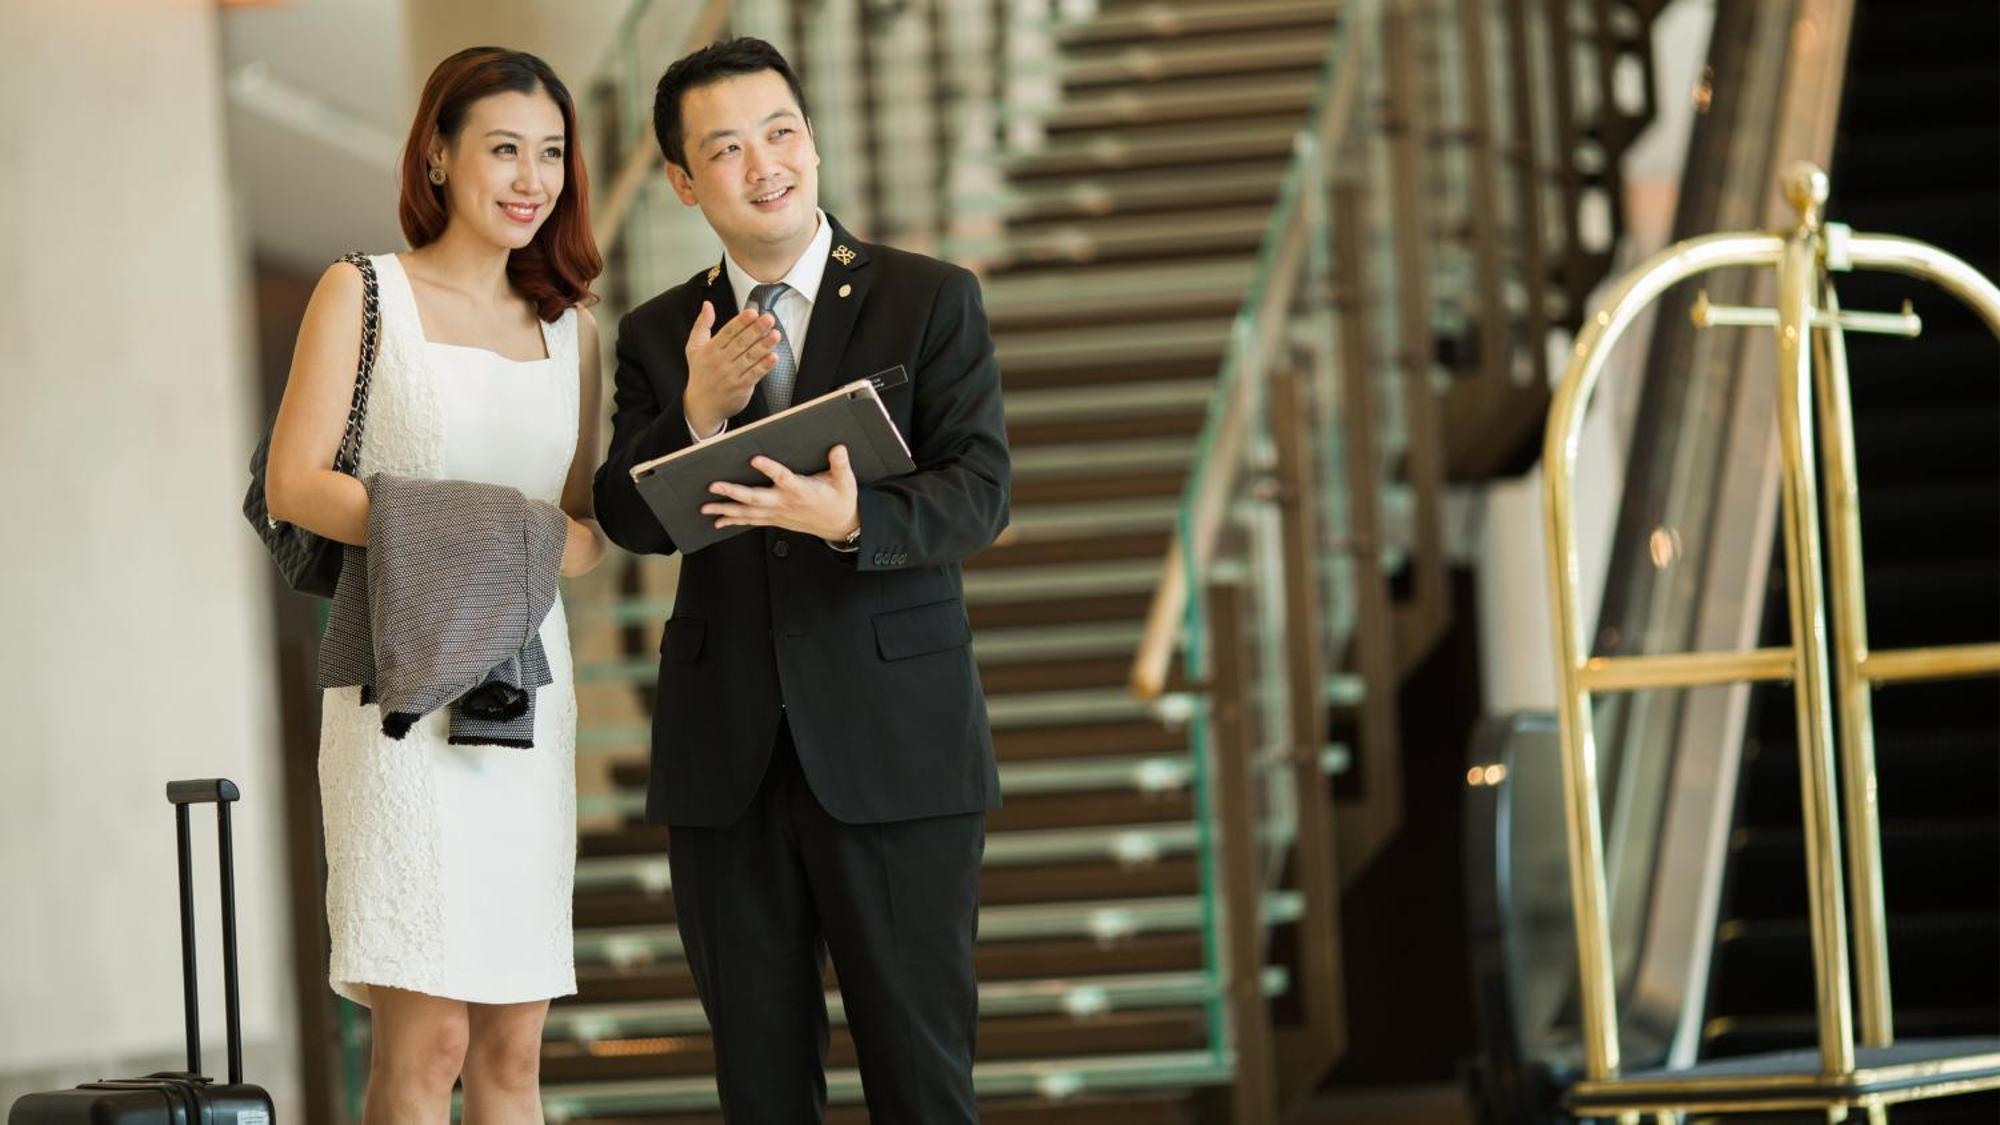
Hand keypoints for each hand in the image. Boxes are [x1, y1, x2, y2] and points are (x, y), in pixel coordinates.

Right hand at [683, 300, 781, 434]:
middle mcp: (721, 361)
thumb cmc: (700, 373)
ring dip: (764, 345)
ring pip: (750, 357)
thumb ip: (702, 325)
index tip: (752, 313)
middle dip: (756, 330)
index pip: (728, 332)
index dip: (741, 322)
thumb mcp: (694, 347)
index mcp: (710, 350)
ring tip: (776, 335)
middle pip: (741, 343)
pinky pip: (754, 374)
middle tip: (768, 319)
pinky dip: (764, 366)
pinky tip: (773, 357)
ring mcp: (731, 375)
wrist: (701, 405)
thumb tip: (707, 305)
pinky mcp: (741, 387)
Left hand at [702, 445, 860, 540]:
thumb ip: (841, 465)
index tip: (755, 459)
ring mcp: (778, 514)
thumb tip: (838, 448)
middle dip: (734, 492)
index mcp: (801, 490)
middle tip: (715, 486)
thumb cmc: (841, 500)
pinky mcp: (776, 519)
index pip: (783, 477)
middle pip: (756, 498)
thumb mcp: (845, 482)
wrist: (840, 525)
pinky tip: (718, 521)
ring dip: (726, 509)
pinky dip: (734, 521)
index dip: (769, 468)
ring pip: (748, 512)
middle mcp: (785, 503)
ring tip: (706, 507)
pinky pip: (752, 521)